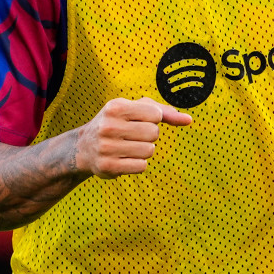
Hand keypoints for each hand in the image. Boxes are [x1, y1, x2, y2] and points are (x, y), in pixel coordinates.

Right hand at [75, 97, 191, 178]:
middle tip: (133, 136)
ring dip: (145, 150)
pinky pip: (141, 166)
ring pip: (149, 151)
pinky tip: (125, 158)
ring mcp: (107, 147)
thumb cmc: (116, 123)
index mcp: (115, 107)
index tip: (139, 120)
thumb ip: (163, 111)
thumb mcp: (134, 110)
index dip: (152, 119)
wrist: (84, 147)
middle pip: (154, 133)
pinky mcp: (108, 166)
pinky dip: (138, 163)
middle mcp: (109, 126)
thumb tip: (188, 119)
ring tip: (129, 147)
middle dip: (149, 136)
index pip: (155, 114)